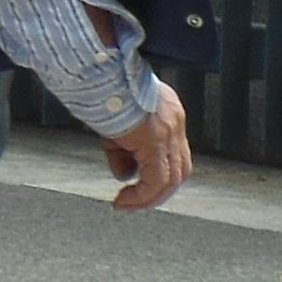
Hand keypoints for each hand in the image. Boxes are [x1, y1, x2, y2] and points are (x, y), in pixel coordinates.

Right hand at [101, 79, 192, 210]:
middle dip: (158, 194)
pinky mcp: (155, 138)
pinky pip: (156, 178)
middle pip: (180, 170)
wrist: (101, 76)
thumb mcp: (117, 130)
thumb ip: (124, 154)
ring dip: (149, 199)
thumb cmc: (104, 97)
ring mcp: (169, 130)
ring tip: (126, 205)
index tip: (137, 192)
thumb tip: (127, 177)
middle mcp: (175, 123)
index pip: (176, 155)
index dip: (160, 178)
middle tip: (133, 204)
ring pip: (172, 178)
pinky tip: (123, 200)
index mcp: (170, 116)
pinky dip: (142, 195)